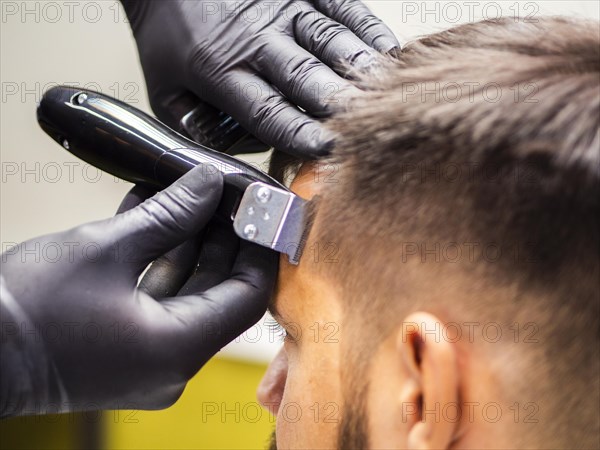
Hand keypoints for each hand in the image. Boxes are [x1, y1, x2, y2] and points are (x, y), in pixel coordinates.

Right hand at [0, 164, 276, 416]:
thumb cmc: (26, 307)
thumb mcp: (107, 248)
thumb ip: (170, 214)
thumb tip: (210, 184)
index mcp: (177, 348)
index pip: (247, 296)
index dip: (258, 250)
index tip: (259, 213)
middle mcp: (171, 364)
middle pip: (219, 294)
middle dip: (222, 241)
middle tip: (223, 197)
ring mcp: (148, 361)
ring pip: (188, 295)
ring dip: (190, 246)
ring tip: (190, 198)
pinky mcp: (127, 350)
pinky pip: (159, 302)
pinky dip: (160, 262)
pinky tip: (157, 218)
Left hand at [121, 0, 398, 157]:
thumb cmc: (170, 36)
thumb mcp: (166, 92)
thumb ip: (199, 130)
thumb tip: (237, 163)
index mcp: (221, 71)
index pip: (269, 112)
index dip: (301, 134)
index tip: (329, 151)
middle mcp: (257, 40)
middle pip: (306, 76)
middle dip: (338, 104)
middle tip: (368, 126)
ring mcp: (283, 9)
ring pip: (329, 41)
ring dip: (360, 68)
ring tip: (387, 93)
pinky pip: (342, 7)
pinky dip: (367, 29)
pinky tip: (389, 51)